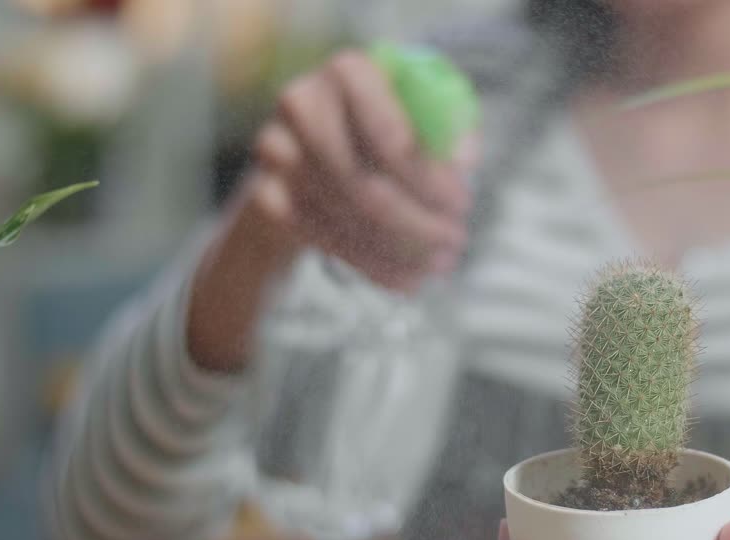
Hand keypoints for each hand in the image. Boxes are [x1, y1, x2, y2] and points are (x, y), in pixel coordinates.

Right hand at [188, 50, 476, 370]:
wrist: (317, 146)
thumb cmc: (387, 125)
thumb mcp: (425, 114)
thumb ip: (450, 129)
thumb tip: (462, 161)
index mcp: (349, 71)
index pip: (391, 135)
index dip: (431, 179)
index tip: (462, 205)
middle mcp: (302, 103)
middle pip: (366, 184)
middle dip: (420, 225)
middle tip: (456, 242)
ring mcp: (276, 150)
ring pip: (349, 219)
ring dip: (404, 250)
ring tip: (441, 263)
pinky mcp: (267, 196)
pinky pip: (327, 241)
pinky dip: (375, 265)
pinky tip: (409, 277)